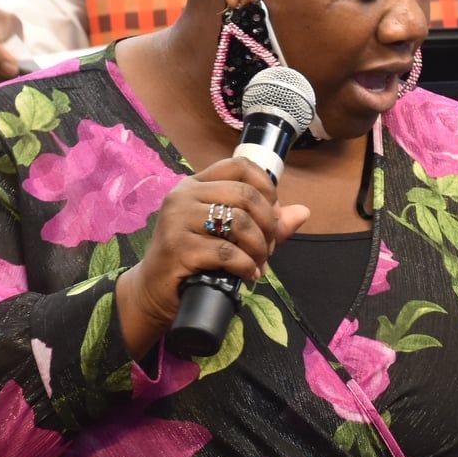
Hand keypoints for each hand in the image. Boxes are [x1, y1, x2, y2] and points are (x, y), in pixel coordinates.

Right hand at [115, 157, 308, 354]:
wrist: (153, 291)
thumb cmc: (192, 260)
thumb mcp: (227, 236)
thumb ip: (263, 224)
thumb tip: (303, 212)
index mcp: (195, 185)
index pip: (239, 166)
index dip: (266, 186)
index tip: (273, 213)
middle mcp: (183, 195)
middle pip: (245, 195)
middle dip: (268, 224)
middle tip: (269, 248)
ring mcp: (177, 220)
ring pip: (239, 222)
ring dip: (260, 248)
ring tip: (259, 264)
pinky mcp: (177, 247)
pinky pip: (227, 252)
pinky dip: (246, 266)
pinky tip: (248, 275)